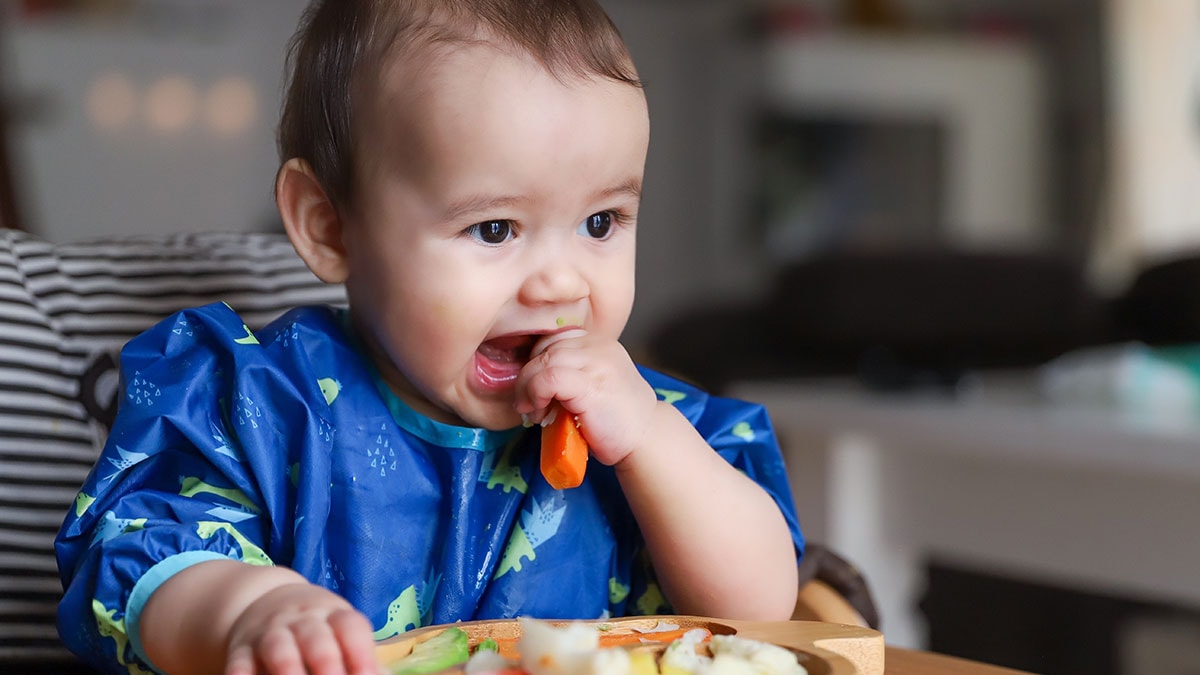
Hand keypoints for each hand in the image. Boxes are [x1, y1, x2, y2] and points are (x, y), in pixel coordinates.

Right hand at [224, 582, 380, 674]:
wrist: (266, 603)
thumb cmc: (318, 629)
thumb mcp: (342, 633)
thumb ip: (362, 657)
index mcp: (334, 615)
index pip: (350, 626)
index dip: (360, 651)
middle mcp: (301, 620)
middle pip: (315, 637)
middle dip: (326, 663)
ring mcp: (269, 633)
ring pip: (278, 647)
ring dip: (288, 670)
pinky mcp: (240, 650)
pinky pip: (239, 663)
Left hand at [515, 329, 659, 466]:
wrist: (646, 440)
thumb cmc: (616, 420)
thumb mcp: (593, 385)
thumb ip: (569, 373)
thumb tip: (527, 379)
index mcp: (599, 343)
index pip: (554, 338)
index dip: (536, 362)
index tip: (534, 389)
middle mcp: (598, 346)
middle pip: (545, 347)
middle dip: (528, 375)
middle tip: (528, 403)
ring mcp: (596, 362)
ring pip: (542, 360)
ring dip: (527, 387)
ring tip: (534, 411)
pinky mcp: (590, 383)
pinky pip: (548, 378)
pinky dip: (535, 394)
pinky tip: (540, 412)